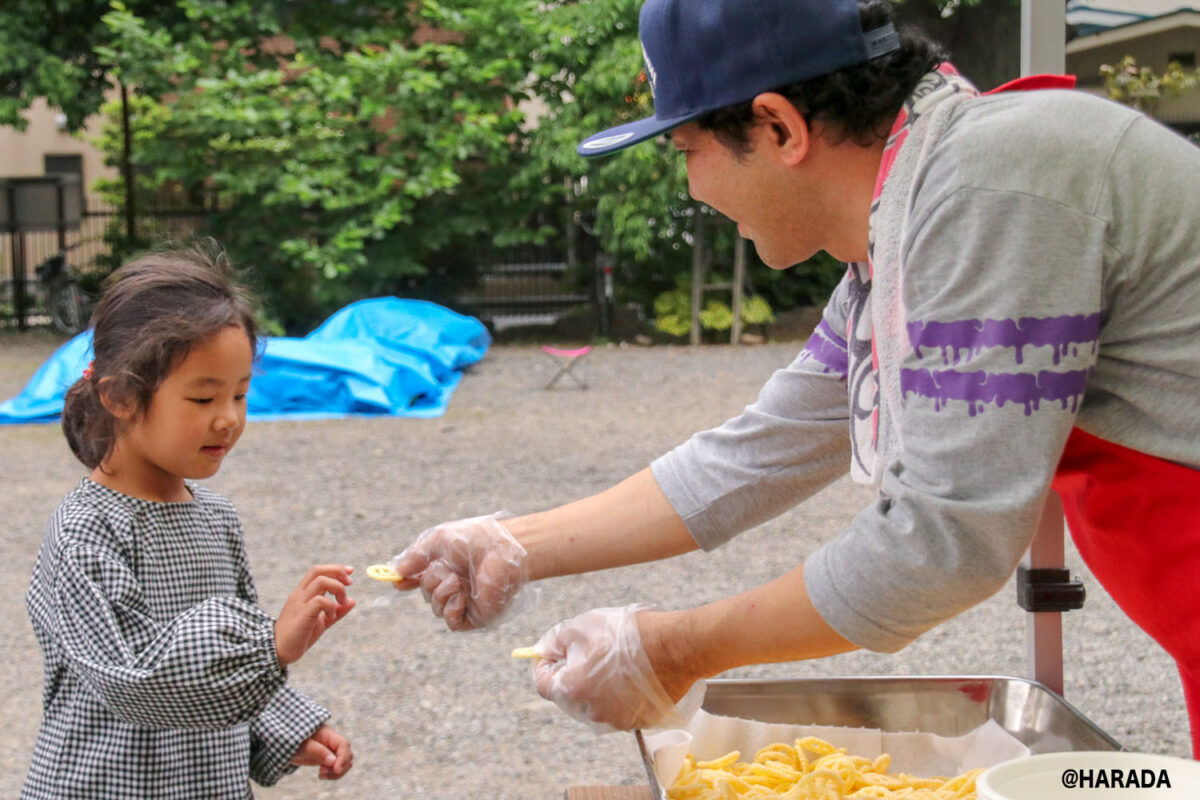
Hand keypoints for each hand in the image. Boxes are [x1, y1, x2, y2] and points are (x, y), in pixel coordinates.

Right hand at [275, 565, 354, 665]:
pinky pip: (320, 601)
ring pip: (320, 581)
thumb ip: (336, 611)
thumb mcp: (322, 621)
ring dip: (337, 588)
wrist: (279, 651)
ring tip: (341, 603)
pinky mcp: (302, 614)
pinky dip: (331, 605)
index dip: (336, 568)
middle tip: (349, 583)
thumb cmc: (299, 636)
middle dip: (338, 571)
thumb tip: (352, 601)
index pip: (318, 571)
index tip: (350, 572)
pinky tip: (331, 616)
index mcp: (303, 593)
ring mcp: (299, 603)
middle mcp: (300, 594)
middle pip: (318, 571)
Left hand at [290, 724, 352, 779]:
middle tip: (321, 772)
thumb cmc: (292, 742)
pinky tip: (321, 774)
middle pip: (347, 754)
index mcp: (327, 734)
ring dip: (336, 772)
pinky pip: (337, 767)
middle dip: (339, 766)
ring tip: (321, 774)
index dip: (343, 758)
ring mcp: (331, 750)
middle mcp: (332, 741)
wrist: (284, 744)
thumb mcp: (302, 747)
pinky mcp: (328, 758)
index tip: (336, 770)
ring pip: (345, 762)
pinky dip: (333, 774)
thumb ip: (317, 752)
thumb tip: (333, 761)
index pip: (343, 744)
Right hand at [390, 513, 536, 630]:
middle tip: (446, 571)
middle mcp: (455, 586)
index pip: (420, 580)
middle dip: (430, 582)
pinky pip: (452, 622)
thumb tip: (395, 572)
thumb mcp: (438, 542)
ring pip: (436, 609)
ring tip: (458, 580)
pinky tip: (461, 595)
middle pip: (426, 595)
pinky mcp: (477, 616)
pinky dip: (451, 609)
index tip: (398, 582)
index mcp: (447, 568)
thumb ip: (416, 557)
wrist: (503, 549)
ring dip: (441, 593)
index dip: (407, 582)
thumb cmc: (474, 540)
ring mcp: (466, 602)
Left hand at [531, 604, 704, 732]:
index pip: (542, 684)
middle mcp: (591, 712)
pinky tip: (633, 674)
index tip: (553, 654)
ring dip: (598, 686)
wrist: (676, 647)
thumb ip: (555, 640)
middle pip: (569, 696)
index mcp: (572, 690)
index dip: (545, 665)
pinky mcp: (639, 722)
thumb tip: (543, 649)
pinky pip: (620, 709)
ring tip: (617, 661)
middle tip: (592, 651)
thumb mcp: (583, 626)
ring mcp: (617, 720)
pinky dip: (621, 695)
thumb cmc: (630, 635)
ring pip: (595, 703)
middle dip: (574, 674)